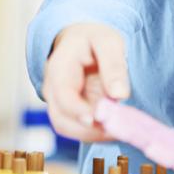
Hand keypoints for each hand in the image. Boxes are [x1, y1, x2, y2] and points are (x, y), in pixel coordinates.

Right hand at [41, 22, 129, 140]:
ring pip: (68, 129)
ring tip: (119, 129)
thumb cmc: (95, 39)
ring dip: (93, 134)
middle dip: (89, 129)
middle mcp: (53, 89)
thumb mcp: (108, 42)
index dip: (78, 111)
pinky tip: (114, 127)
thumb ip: (114, 65)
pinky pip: (78, 129)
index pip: (63, 95)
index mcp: (59, 67)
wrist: (83, 40)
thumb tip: (120, 95)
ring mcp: (59, 103)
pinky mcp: (70, 113)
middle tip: (118, 129)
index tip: (99, 119)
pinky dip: (95, 133)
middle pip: (61, 119)